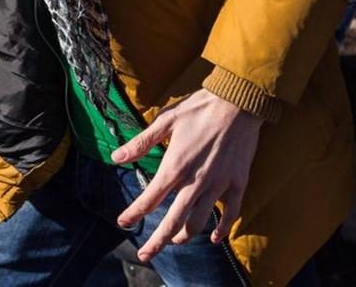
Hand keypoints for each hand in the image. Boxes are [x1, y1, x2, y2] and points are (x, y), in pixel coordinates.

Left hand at [112, 89, 263, 259]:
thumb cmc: (200, 108)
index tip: (122, 223)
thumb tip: (116, 157)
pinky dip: (223, 229)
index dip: (133, 214)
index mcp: (175, 167)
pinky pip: (231, 214)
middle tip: (145, 255)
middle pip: (173, 222)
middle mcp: (196, 182)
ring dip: (184, 236)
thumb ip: (141, 143)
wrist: (239, 101)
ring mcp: (219, 185)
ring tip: (175, 241)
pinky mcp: (237, 183)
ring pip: (199, 222)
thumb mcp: (166, 120)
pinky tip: (215, 238)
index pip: (149, 200)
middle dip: (157, 242)